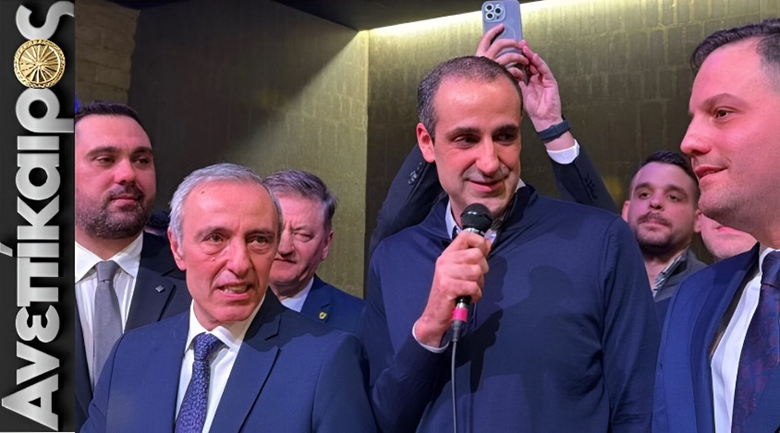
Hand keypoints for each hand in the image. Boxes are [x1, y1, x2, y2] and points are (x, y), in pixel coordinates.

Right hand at [414, 232, 490, 346]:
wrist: (434, 316)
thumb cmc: (451, 293)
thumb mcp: (461, 271)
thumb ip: (473, 257)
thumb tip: (488, 242)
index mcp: (448, 254)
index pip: (466, 236)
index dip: (479, 242)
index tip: (482, 254)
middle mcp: (444, 261)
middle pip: (477, 254)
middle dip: (482, 269)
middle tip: (474, 280)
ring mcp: (444, 273)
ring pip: (477, 271)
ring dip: (478, 284)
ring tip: (469, 289)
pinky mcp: (447, 287)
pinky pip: (473, 286)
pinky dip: (475, 295)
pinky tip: (468, 297)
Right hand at [475, 24, 525, 82]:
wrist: (476, 101)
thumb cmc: (476, 87)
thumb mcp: (477, 71)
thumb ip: (485, 63)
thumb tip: (493, 55)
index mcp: (478, 57)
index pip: (486, 39)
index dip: (494, 31)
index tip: (501, 27)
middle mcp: (485, 60)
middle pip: (501, 44)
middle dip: (512, 42)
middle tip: (518, 44)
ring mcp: (494, 67)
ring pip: (510, 56)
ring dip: (519, 57)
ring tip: (524, 61)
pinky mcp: (502, 76)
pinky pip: (513, 70)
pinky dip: (518, 73)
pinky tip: (519, 76)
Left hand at [516, 42, 563, 130]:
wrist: (544, 119)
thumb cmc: (534, 110)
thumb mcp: (520, 94)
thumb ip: (515, 83)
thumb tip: (505, 74)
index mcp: (529, 81)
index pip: (523, 67)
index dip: (517, 59)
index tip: (511, 51)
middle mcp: (537, 78)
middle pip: (530, 63)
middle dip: (524, 53)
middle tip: (518, 44)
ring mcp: (544, 79)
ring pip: (537, 64)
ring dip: (531, 55)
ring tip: (525, 48)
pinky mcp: (551, 81)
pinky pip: (545, 70)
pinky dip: (540, 63)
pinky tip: (534, 57)